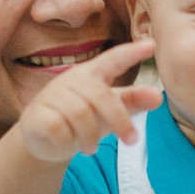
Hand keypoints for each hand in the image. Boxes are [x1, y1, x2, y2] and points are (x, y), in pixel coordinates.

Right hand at [17, 39, 161, 162]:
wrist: (44, 140)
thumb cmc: (83, 119)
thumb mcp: (110, 110)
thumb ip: (132, 102)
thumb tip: (158, 97)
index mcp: (92, 74)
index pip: (113, 59)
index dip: (131, 53)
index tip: (152, 45)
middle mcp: (71, 80)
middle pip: (101, 97)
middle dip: (120, 121)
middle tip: (132, 140)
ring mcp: (51, 95)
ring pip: (80, 114)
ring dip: (91, 136)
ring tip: (92, 148)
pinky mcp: (35, 114)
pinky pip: (58, 128)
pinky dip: (68, 141)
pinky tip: (68, 144)